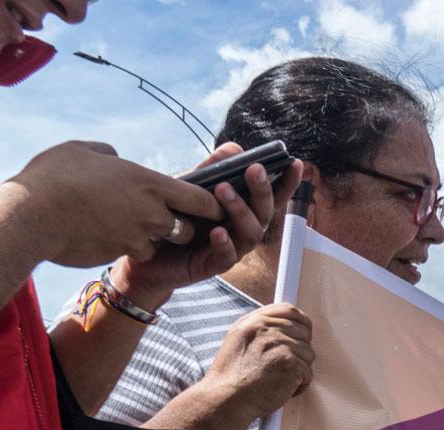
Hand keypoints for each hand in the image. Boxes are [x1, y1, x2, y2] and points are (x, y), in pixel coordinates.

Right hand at [5, 141, 224, 268]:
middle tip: (159, 215)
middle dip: (180, 226)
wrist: (31, 215)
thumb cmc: (55, 176)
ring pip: (159, 243)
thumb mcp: (84, 151)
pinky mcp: (120, 255)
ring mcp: (138, 238)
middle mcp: (152, 213)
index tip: (211, 204)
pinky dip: (127, 247)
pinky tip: (106, 234)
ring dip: (150, 237)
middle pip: (186, 228)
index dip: (209, 203)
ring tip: (123, 222)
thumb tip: (116, 157)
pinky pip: (135, 253)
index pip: (200, 199)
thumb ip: (110, 155)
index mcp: (149, 183)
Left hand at [111, 145, 303, 305]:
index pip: (272, 196)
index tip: (294, 163)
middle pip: (265, 212)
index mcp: (244, 210)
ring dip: (240, 210)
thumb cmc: (176, 218)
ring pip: (250, 233)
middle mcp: (244, 229)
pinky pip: (227, 257)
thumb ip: (214, 169)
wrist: (149, 255)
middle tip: (255, 169)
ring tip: (223, 190)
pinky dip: (225, 244)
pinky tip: (217, 231)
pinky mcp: (213, 266)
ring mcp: (232, 249)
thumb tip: (235, 148)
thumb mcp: (192, 187)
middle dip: (263, 190)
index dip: (287, 182)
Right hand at [200, 304, 312, 419]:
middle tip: (283, 367)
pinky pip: (308, 373)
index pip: (289, 310)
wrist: (224, 398)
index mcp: (254, 321)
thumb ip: (261, 328)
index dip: (301, 323)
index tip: (303, 335)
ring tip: (278, 380)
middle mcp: (267, 329)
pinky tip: (282, 389)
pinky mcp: (290, 363)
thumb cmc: (232, 375)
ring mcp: (280, 345)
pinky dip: (299, 385)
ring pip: (308, 354)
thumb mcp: (238, 339)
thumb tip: (287, 325)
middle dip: (299, 352)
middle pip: (304, 333)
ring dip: (299, 371)